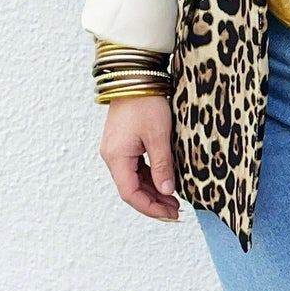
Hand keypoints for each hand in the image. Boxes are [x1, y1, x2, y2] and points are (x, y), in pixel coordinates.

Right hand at [100, 95, 179, 220]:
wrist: (135, 75)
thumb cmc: (145, 102)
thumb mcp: (159, 135)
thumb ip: (162, 165)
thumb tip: (167, 191)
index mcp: (117, 157)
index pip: (130, 194)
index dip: (150, 208)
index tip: (170, 214)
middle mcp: (112, 156)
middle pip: (131, 189)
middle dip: (154, 202)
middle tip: (176, 211)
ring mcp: (117, 150)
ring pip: (134, 180)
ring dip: (153, 191)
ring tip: (174, 200)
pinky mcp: (124, 143)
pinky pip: (136, 168)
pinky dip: (150, 178)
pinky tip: (165, 182)